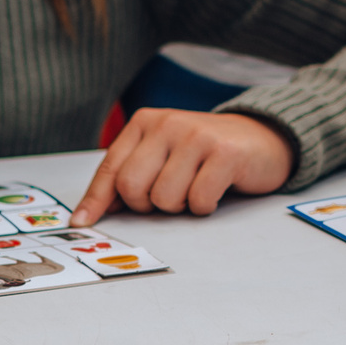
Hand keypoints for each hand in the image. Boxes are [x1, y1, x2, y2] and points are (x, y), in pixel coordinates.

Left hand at [75, 110, 294, 220]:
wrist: (263, 137)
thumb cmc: (205, 153)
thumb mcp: (162, 154)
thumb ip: (130, 175)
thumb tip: (88, 213)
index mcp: (146, 122)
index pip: (111, 168)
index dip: (96, 201)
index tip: (83, 222)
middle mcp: (169, 123)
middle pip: (132, 187)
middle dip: (148, 205)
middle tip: (169, 196)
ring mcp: (198, 136)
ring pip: (165, 199)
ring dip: (180, 206)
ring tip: (195, 188)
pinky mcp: (226, 152)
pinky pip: (199, 201)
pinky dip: (205, 206)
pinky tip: (216, 189)